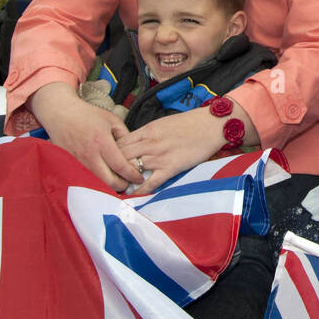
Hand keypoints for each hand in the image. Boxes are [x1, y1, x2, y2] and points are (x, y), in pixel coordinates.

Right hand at [30, 82, 136, 190]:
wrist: (60, 114)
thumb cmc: (87, 115)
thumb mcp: (112, 120)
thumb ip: (125, 135)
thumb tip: (134, 151)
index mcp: (102, 142)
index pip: (120, 166)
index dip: (132, 175)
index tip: (139, 178)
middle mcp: (89, 155)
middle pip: (108, 181)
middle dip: (121, 186)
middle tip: (128, 183)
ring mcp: (78, 162)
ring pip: (96, 184)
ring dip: (108, 186)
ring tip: (116, 182)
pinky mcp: (69, 166)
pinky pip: (85, 180)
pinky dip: (95, 183)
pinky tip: (101, 180)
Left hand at [115, 107, 234, 195]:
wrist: (211, 125)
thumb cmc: (190, 123)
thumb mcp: (163, 123)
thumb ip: (148, 133)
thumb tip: (136, 143)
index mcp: (147, 130)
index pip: (119, 142)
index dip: (110, 153)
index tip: (107, 161)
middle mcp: (149, 143)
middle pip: (120, 156)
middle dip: (111, 167)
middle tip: (107, 177)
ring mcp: (159, 156)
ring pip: (132, 169)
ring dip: (123, 179)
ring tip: (117, 187)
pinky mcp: (171, 167)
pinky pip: (151, 182)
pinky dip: (141, 190)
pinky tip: (134, 195)